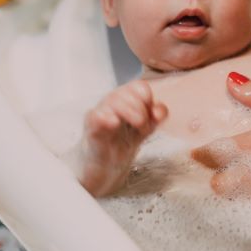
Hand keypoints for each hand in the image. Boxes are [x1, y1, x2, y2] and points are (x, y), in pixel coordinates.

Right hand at [78, 80, 167, 196]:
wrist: (107, 163)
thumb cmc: (125, 140)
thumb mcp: (147, 128)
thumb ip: (157, 117)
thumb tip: (159, 111)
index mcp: (127, 97)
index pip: (139, 86)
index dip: (148, 101)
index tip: (151, 117)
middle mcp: (112, 100)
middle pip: (128, 92)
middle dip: (141, 111)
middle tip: (144, 128)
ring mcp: (100, 111)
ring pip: (114, 101)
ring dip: (130, 114)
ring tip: (137, 130)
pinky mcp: (91, 125)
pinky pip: (97, 115)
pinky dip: (108, 118)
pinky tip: (115, 124)